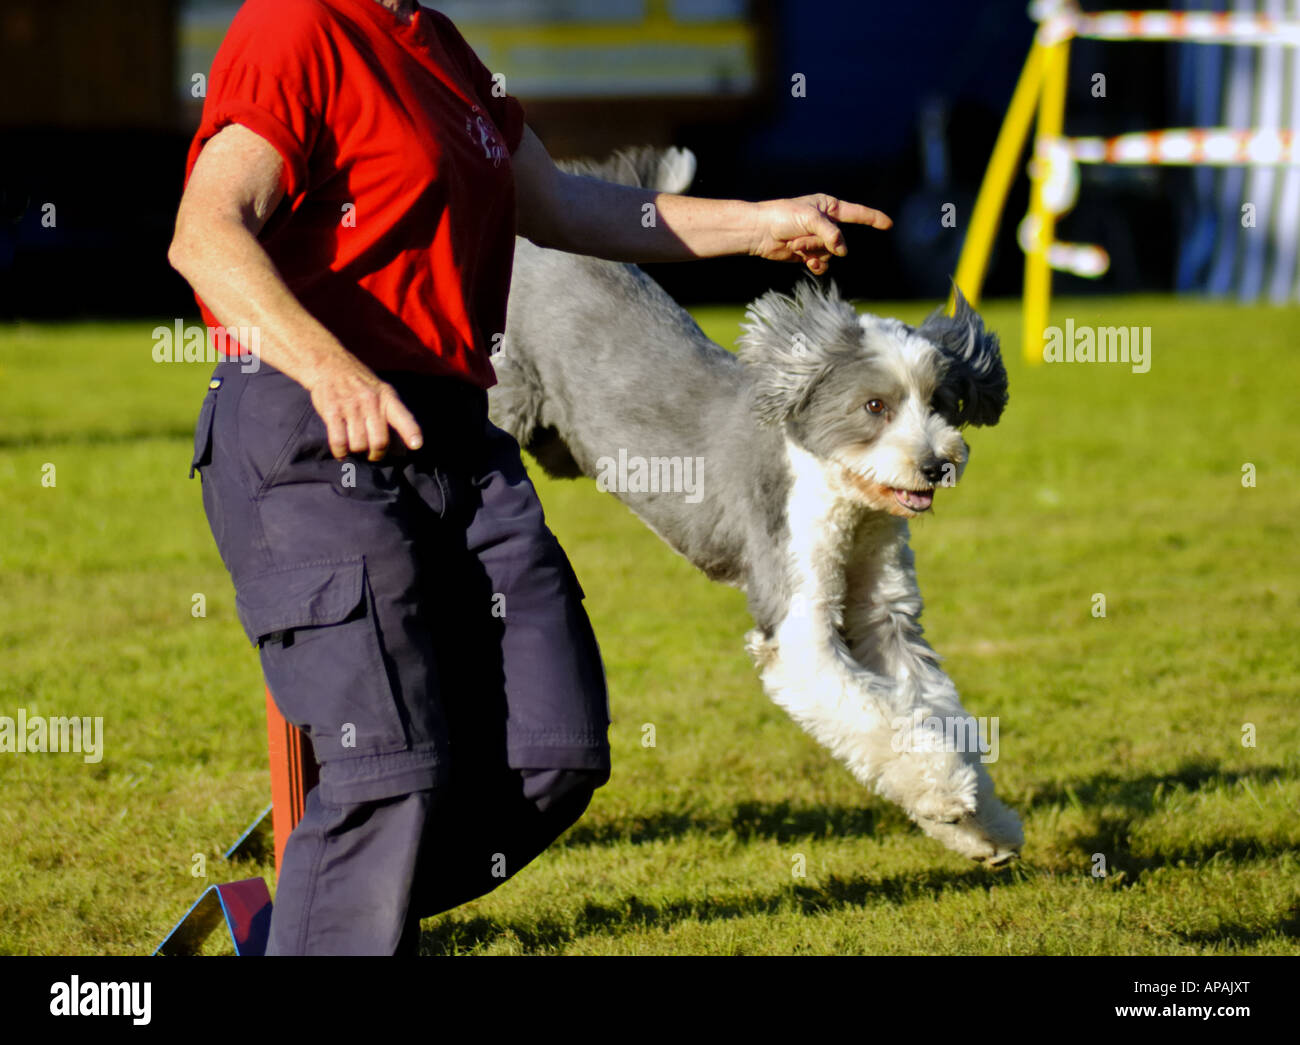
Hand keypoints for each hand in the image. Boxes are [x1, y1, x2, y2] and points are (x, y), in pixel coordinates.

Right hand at [302, 355, 422, 460]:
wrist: (328, 363)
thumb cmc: (359, 383)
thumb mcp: (380, 392)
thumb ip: (392, 417)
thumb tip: (401, 451)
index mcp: (387, 397)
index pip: (403, 416)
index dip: (411, 432)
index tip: (416, 445)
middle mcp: (371, 401)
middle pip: (380, 441)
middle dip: (377, 455)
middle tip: (373, 455)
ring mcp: (350, 406)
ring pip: (359, 445)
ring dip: (357, 452)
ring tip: (355, 448)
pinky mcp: (331, 411)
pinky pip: (339, 442)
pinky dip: (341, 452)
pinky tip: (341, 452)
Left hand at [749, 195, 891, 273]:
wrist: (760, 232)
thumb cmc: (782, 217)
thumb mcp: (809, 219)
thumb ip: (829, 233)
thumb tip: (842, 251)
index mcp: (829, 207)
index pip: (857, 213)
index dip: (873, 219)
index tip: (889, 224)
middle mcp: (826, 223)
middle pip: (839, 241)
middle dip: (820, 243)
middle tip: (799, 238)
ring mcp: (818, 239)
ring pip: (830, 254)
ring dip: (813, 252)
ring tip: (796, 245)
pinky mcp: (809, 253)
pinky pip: (823, 263)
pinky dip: (816, 265)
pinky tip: (807, 263)